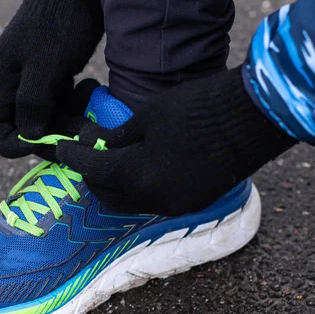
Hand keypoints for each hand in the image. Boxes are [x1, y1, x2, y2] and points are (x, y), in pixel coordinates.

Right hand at [0, 0, 103, 158]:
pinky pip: (62, 107)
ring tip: (89, 98)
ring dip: (70, 121)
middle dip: (52, 134)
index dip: (12, 144)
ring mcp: (32, 84)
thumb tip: (29, 136)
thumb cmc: (59, 22)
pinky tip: (91, 87)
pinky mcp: (52, 81)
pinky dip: (77, 106)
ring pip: (47, 121)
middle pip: (24, 130)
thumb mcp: (46, 62)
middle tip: (80, 130)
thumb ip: (33, 101)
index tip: (40, 140)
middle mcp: (11, 87)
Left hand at [57, 67, 296, 215]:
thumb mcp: (151, 115)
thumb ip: (120, 136)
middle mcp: (154, 200)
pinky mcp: (194, 202)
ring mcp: (176, 205)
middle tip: (86, 155)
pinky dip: (139, 188)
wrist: (252, 118)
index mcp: (139, 175)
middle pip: (109, 196)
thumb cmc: (199, 108)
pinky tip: (140, 168)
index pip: (93, 170)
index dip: (73, 157)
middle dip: (92, 177)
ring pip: (131, 203)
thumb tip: (99, 143)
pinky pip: (154, 202)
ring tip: (111, 161)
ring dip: (115, 186)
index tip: (62, 146)